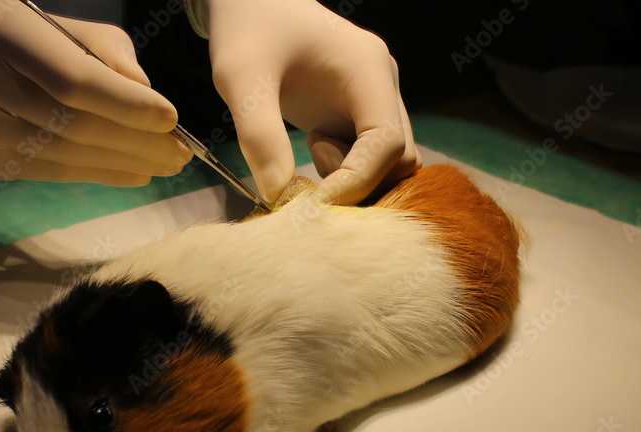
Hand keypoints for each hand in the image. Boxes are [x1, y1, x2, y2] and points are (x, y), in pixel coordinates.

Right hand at [0, 0, 191, 184]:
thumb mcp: (35, 18)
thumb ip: (96, 48)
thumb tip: (146, 93)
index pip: (72, 80)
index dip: (125, 105)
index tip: (171, 118)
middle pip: (73, 124)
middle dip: (136, 142)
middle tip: (181, 152)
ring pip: (64, 156)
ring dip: (123, 164)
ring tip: (164, 165)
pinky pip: (47, 172)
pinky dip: (95, 174)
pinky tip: (129, 174)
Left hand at [205, 0, 419, 204]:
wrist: (250, 1)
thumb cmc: (247, 27)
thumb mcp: (240, 77)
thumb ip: (259, 135)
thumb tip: (278, 195)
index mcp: (368, 68)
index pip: (387, 142)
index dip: (357, 181)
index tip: (315, 202)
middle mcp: (383, 84)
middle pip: (400, 159)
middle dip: (358, 182)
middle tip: (308, 171)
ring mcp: (376, 99)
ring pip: (392, 163)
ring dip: (354, 177)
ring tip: (309, 148)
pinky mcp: (361, 112)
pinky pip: (372, 157)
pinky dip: (347, 170)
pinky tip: (311, 148)